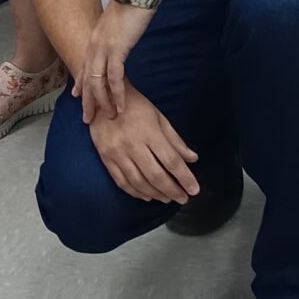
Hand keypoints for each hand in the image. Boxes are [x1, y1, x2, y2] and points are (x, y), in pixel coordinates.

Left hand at [77, 0, 158, 120]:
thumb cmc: (133, 4)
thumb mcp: (118, 22)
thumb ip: (114, 35)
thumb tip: (118, 41)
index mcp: (95, 38)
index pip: (84, 66)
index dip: (80, 83)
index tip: (77, 97)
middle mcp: (94, 45)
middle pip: (86, 79)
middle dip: (87, 102)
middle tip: (88, 119)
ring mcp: (104, 48)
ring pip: (97, 83)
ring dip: (103, 102)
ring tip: (109, 117)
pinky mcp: (117, 50)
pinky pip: (114, 78)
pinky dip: (117, 94)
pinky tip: (121, 105)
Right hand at [87, 88, 200, 202]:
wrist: (104, 99)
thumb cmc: (136, 107)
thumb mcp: (159, 117)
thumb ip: (175, 140)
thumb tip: (193, 159)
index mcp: (149, 132)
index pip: (171, 160)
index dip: (184, 177)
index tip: (194, 189)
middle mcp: (132, 145)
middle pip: (155, 175)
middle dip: (172, 190)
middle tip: (183, 199)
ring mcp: (117, 153)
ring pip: (139, 182)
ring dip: (155, 194)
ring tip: (168, 199)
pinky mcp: (106, 159)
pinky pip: (122, 182)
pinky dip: (136, 193)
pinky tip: (147, 197)